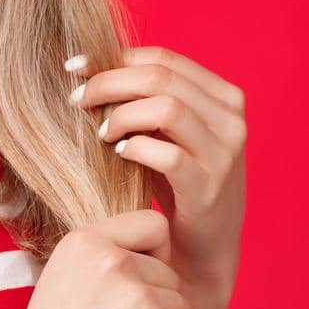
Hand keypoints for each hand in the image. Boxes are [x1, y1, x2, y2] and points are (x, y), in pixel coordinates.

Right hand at [0, 208, 213, 308]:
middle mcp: (111, 261)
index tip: (135, 283)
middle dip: (156, 301)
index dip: (154, 255)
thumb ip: (105, 254)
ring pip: (183, 302)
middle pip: (169, 271)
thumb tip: (161, 246)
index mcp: (84, 241)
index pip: (153, 224)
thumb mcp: (64, 276)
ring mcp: (136, 296)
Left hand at [66, 45, 245, 302]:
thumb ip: (140, 98)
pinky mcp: (210, 187)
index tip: (76, 67)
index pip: (163, 59)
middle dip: (109, 83)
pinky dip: (135, 148)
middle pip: (160, 78)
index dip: (114, 58)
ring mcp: (225, 154)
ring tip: (101, 132)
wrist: (202, 250)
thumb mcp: (164, 132)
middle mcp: (232, 119)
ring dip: (121, 115)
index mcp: (223, 96)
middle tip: (77, 98)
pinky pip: (166, 154)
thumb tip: (84, 67)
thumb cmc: (176, 183)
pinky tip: (118, 153)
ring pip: (166, 108)